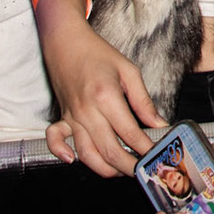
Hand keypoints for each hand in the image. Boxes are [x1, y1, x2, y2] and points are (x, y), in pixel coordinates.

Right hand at [40, 23, 166, 176]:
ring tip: (122, 171)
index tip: (158, 155)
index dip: (146, 148)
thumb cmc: (97, 54)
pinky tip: (72, 160)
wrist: (67, 42)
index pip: (130, 133)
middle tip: (144, 171)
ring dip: (105, 169)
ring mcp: (72, 116)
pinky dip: (60, 152)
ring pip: (87, 153)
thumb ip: (143, 101)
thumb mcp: (128, 71)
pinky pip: (55, 139)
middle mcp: (87, 110)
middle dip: (130, 166)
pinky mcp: (62, 117)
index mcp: (106, 97)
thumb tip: (159, 123)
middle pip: (110, 150)